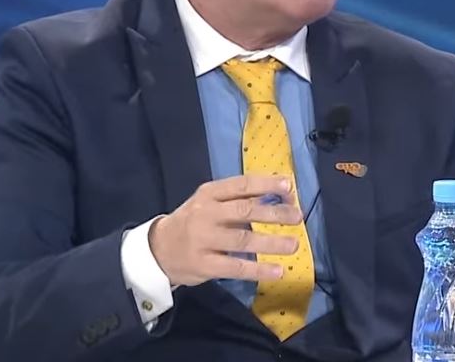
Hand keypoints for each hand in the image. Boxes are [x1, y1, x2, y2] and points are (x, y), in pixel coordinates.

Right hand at [148, 175, 302, 286]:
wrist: (157, 250)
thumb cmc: (192, 222)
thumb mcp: (207, 203)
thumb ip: (236, 199)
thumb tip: (278, 195)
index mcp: (208, 194)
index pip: (241, 185)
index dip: (267, 184)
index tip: (289, 186)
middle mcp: (205, 214)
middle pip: (244, 211)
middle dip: (274, 212)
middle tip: (297, 216)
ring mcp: (203, 240)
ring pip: (243, 241)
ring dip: (271, 243)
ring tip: (294, 244)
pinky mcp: (204, 265)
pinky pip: (235, 268)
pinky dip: (258, 270)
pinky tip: (277, 270)